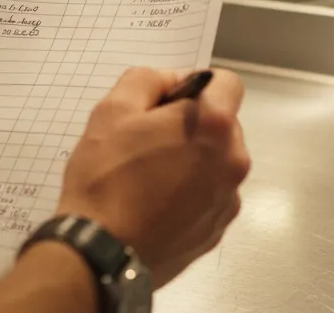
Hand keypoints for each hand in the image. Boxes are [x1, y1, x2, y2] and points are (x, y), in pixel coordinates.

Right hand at [52, 68, 249, 287]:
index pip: (228, 83)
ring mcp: (228, 201)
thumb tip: (170, 82)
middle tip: (148, 141)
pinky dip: (190, 194)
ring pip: (216, 163)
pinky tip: (155, 204)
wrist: (101, 253)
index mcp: (214, 126)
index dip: (197, 85)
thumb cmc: (106, 177)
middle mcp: (233, 162)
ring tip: (148, 177)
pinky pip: (209, 197)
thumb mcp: (112, 110)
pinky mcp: (216, 230)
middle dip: (192, 125)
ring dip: (192, 161)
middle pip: (223, 125)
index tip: (168, 101)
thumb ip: (147, 80)